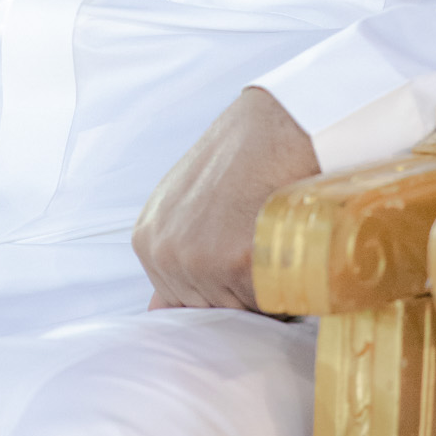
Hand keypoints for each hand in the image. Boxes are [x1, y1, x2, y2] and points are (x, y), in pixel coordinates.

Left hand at [132, 85, 318, 310]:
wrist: (278, 122)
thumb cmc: (243, 160)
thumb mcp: (185, 203)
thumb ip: (173, 254)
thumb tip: (157, 313)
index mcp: (147, 241)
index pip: (181, 304)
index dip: (221, 290)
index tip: (243, 264)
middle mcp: (163, 253)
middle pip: (212, 311)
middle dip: (243, 293)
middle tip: (266, 248)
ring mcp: (197, 258)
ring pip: (243, 310)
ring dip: (267, 290)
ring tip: (278, 243)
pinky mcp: (236, 260)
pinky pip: (269, 300)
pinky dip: (287, 282)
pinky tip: (288, 242)